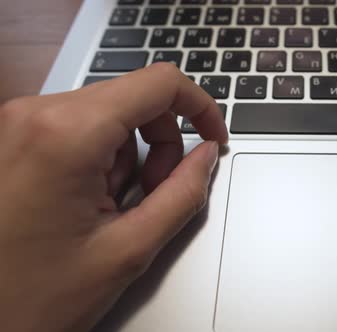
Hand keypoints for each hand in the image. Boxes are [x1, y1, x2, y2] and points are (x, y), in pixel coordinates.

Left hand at [0, 63, 227, 331]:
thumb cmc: (32, 297)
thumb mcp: (127, 249)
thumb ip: (183, 194)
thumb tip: (207, 156)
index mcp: (67, 133)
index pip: (158, 83)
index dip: (200, 107)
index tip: (214, 138)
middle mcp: (35, 114)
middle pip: (133, 99)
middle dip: (161, 143)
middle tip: (156, 193)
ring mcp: (17, 123)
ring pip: (107, 115)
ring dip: (128, 156)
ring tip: (112, 207)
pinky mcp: (12, 137)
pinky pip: (78, 128)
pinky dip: (100, 157)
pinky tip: (88, 201)